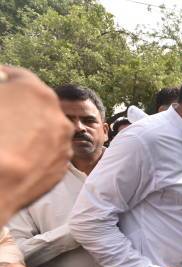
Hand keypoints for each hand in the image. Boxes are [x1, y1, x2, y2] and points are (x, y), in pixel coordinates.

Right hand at [0, 65, 72, 224]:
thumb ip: (1, 92)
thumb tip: (3, 96)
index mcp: (33, 90)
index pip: (15, 76)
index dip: (3, 81)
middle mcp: (56, 112)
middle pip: (36, 103)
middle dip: (19, 106)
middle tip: (4, 114)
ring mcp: (63, 140)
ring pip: (46, 127)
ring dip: (31, 129)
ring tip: (9, 141)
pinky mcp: (63, 163)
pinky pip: (49, 150)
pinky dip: (37, 151)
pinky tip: (18, 158)